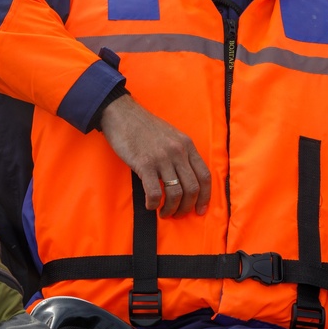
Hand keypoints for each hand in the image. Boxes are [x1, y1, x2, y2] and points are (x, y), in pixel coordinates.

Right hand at [99, 95, 211, 217]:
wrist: (122, 114)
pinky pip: (155, 192)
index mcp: (187, 145)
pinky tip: (150, 205)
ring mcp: (162, 158)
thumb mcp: (171, 136)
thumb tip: (186, 180)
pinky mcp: (145, 164)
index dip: (205, 197)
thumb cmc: (145, 127)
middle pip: (192, 188)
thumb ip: (181, 154)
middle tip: (178, 214)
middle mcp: (178, 151)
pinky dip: (154, 204)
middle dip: (187, 207)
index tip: (200, 210)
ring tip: (164, 213)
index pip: (204, 175)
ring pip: (176, 193)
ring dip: (171, 209)